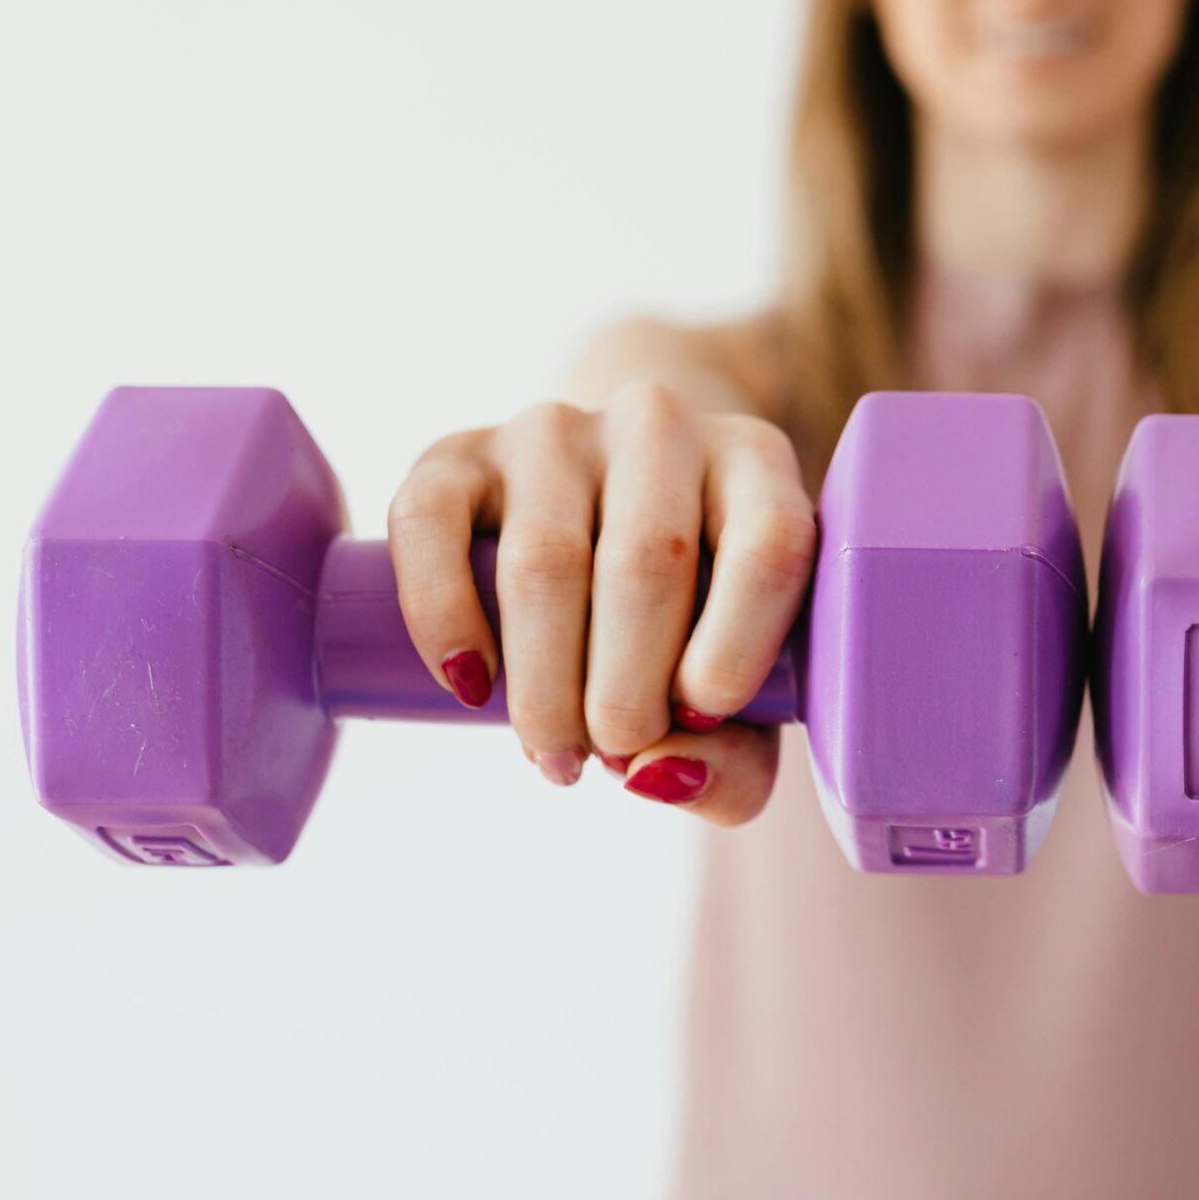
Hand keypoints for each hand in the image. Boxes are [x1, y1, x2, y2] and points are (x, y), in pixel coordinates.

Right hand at [385, 382, 817, 819]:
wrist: (606, 506)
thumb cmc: (693, 619)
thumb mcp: (742, 687)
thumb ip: (733, 757)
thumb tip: (655, 774)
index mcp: (755, 464)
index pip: (767, 544)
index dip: (735, 647)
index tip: (699, 715)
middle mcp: (660, 425)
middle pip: (647, 561)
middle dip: (626, 692)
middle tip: (612, 755)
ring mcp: (554, 429)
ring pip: (543, 558)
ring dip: (543, 683)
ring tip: (553, 753)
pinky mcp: (460, 451)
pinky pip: (431, 522)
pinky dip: (443, 618)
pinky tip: (470, 686)